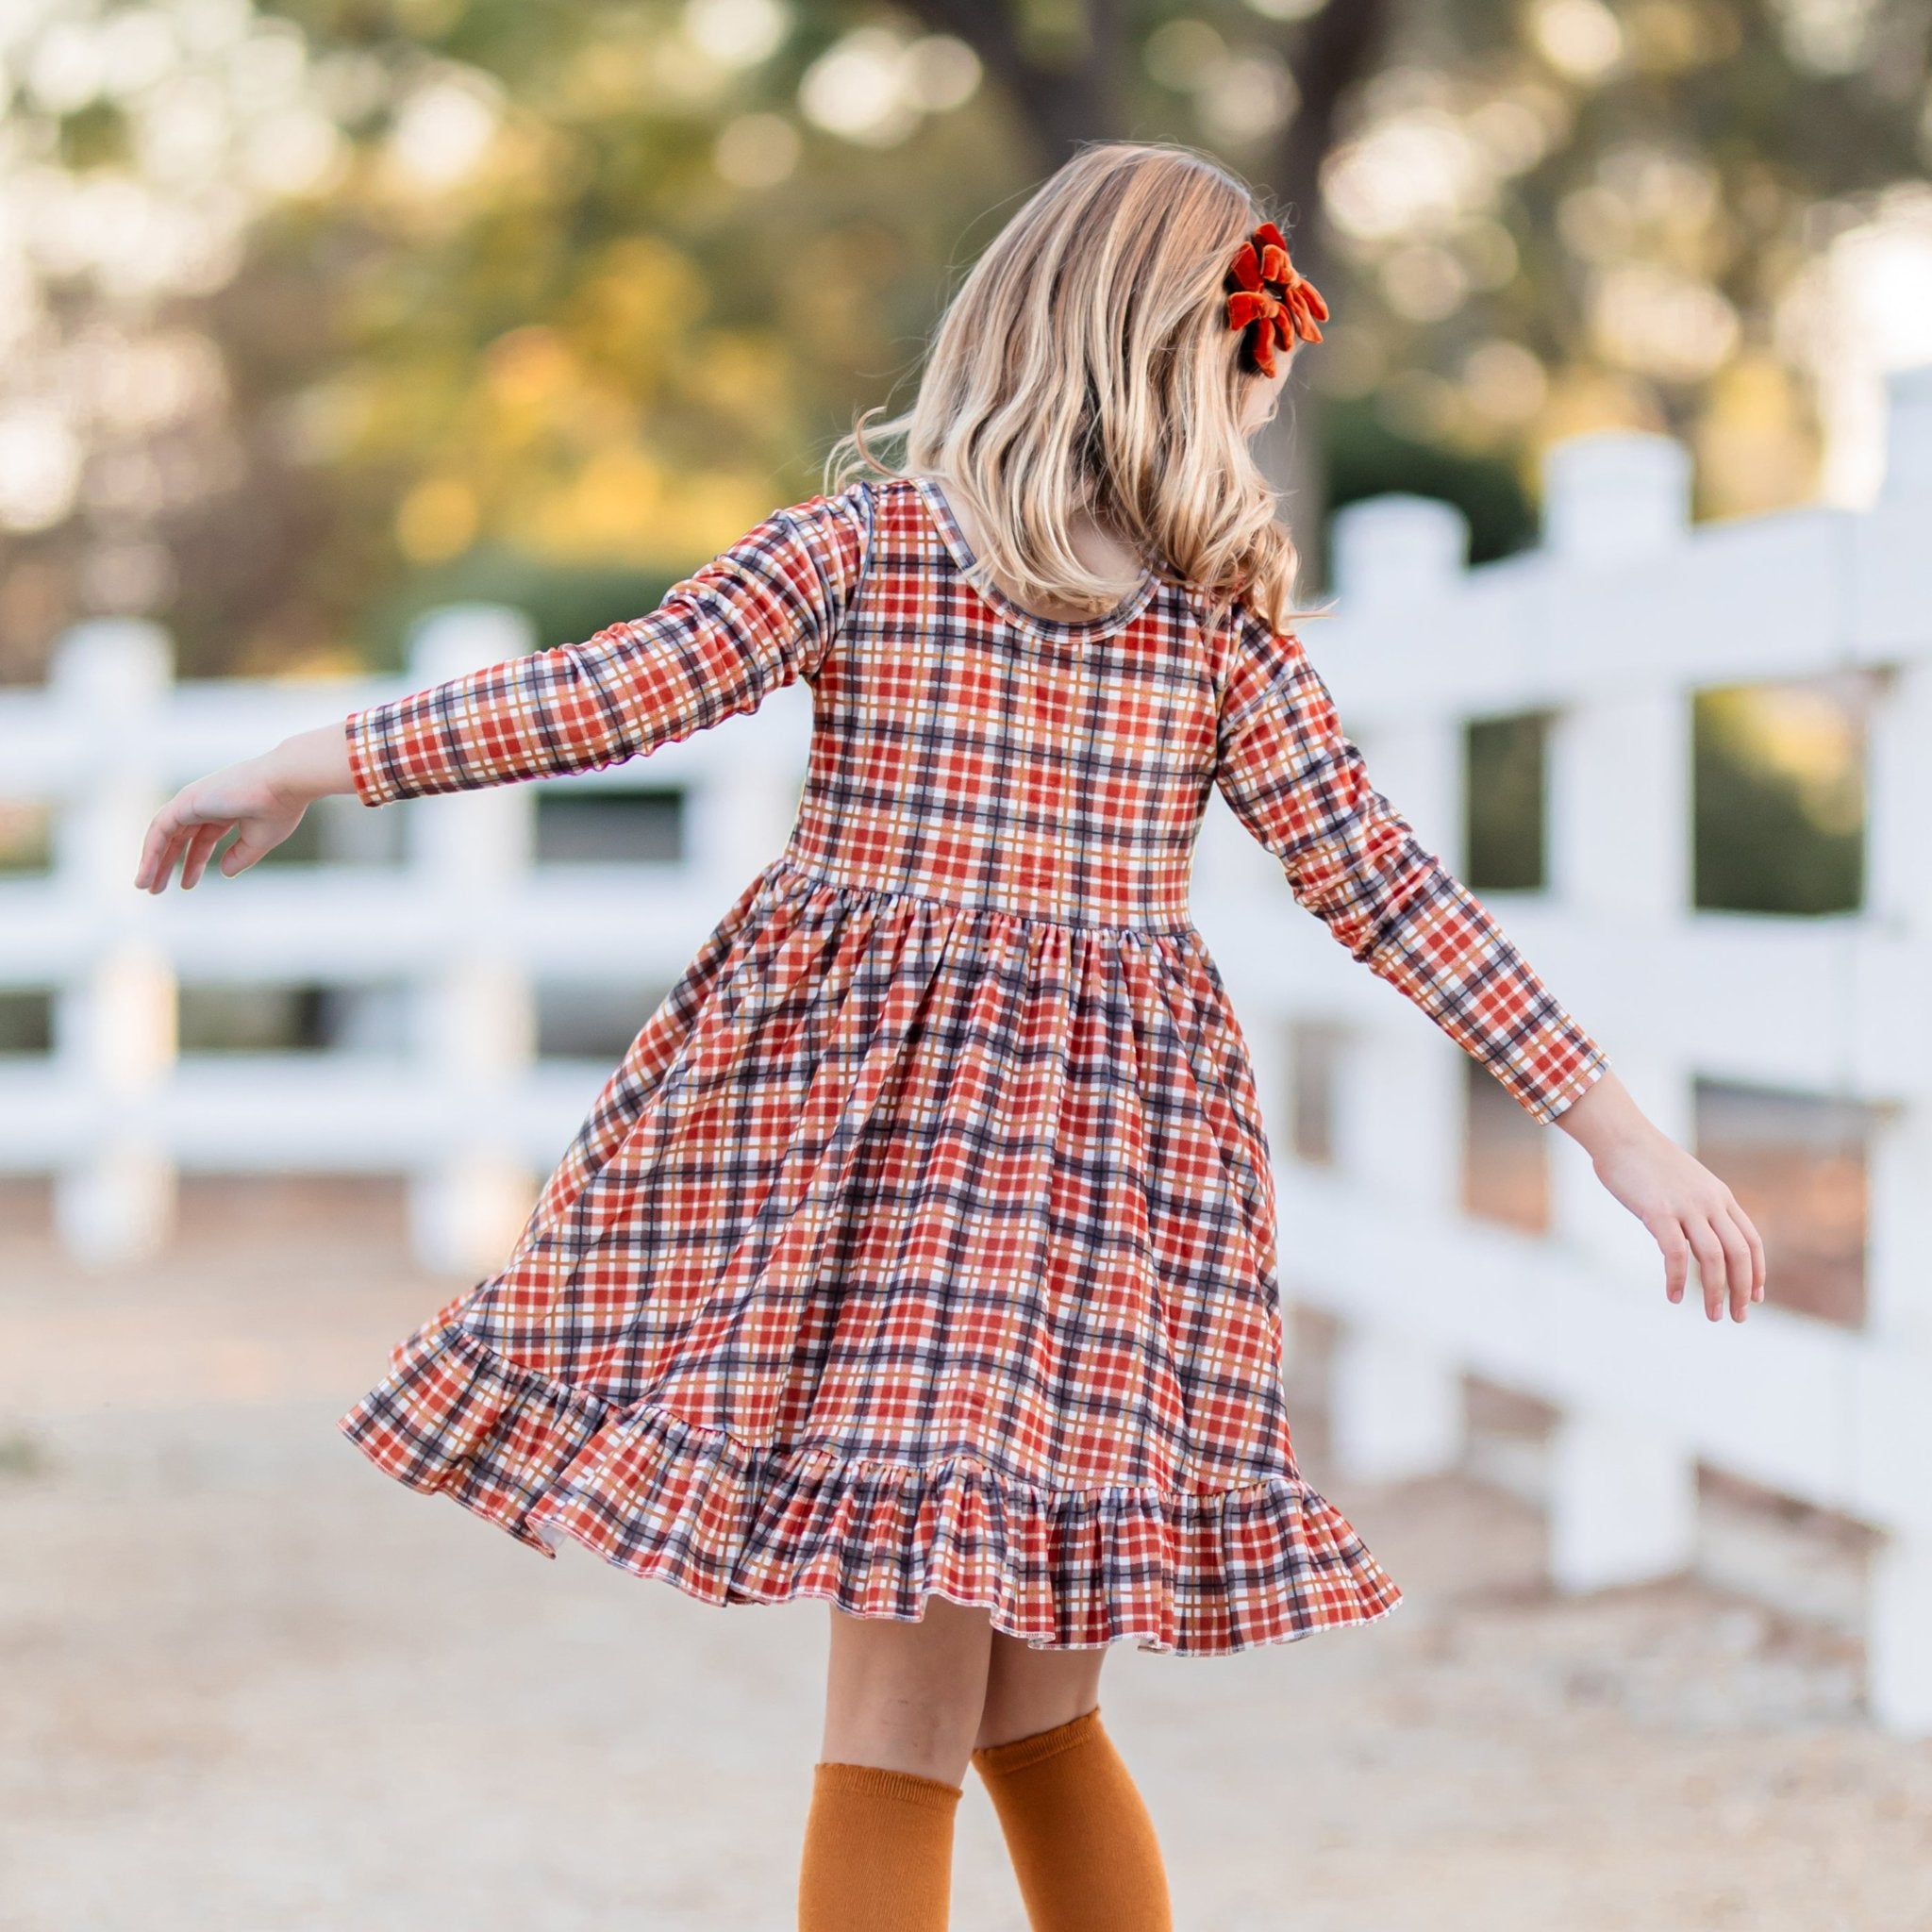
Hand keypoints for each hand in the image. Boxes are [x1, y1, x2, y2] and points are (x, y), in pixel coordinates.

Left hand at [133, 721, 355, 892]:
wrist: (284, 784)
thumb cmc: (279, 808)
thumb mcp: (259, 840)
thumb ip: (240, 856)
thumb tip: (224, 872)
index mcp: (225, 810)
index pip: (202, 839)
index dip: (194, 863)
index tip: (186, 885)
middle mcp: (205, 803)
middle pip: (179, 837)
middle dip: (168, 863)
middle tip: (157, 889)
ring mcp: (193, 800)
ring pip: (163, 834)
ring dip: (152, 861)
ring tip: (146, 886)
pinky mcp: (185, 801)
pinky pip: (159, 829)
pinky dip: (150, 851)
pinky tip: (147, 871)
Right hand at [1555, 1070, 1766, 1322]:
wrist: (1620, 1134)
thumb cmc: (1645, 1159)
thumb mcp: (1684, 1182)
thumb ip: (1696, 1207)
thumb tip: (1696, 1236)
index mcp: (1719, 1195)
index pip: (1751, 1240)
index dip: (1757, 1271)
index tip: (1754, 1296)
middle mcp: (1710, 1202)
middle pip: (1739, 1253)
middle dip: (1741, 1290)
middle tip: (1737, 1316)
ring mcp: (1686, 1206)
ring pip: (1714, 1258)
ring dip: (1715, 1292)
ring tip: (1713, 1315)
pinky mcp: (1659, 1211)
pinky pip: (1676, 1254)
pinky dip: (1678, 1279)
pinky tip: (1674, 1296)